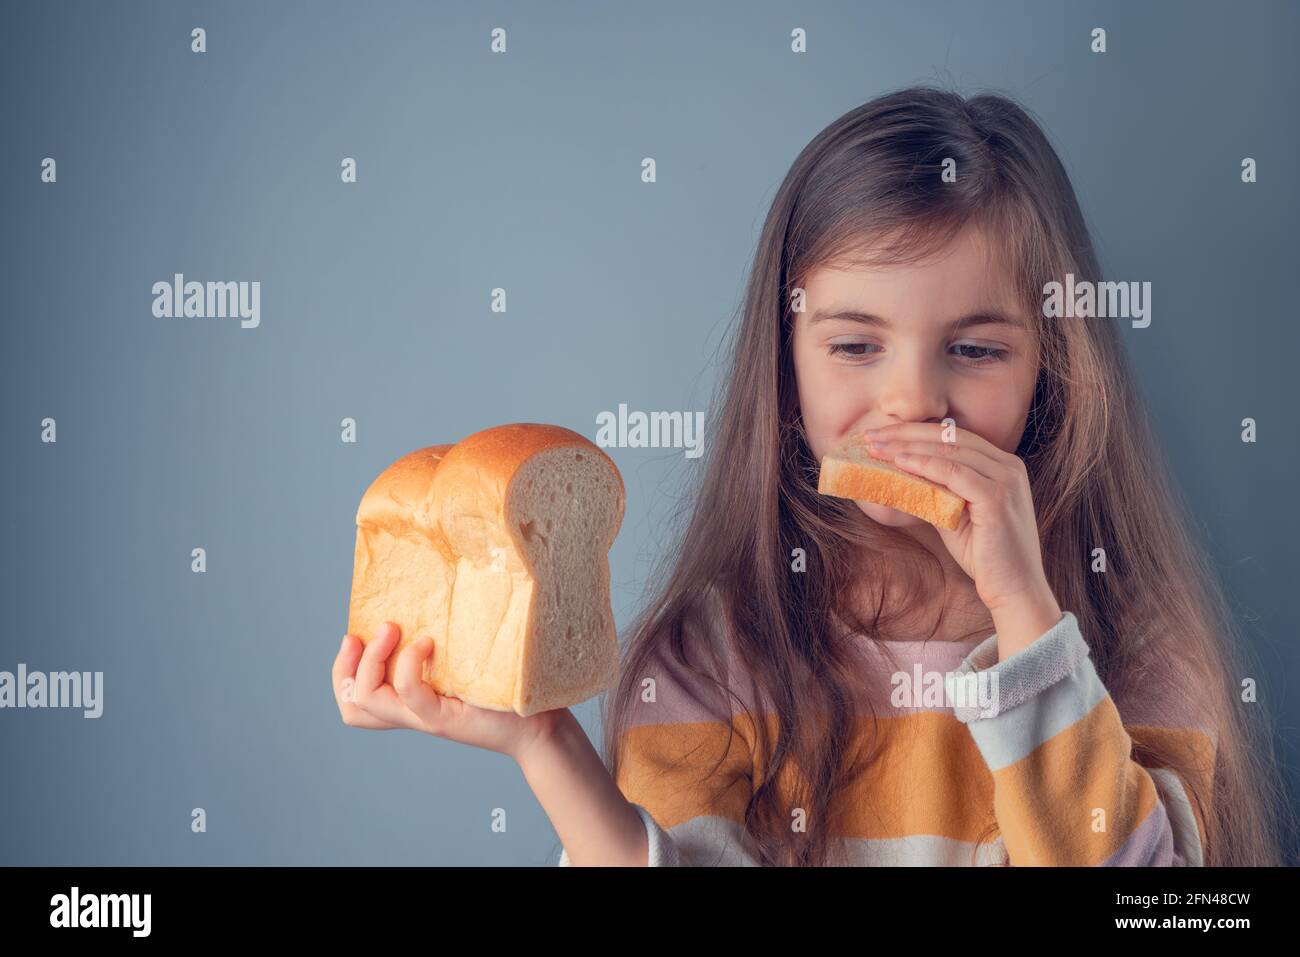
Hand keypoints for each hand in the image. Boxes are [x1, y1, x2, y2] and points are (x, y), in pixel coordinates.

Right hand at [331, 621, 561, 763]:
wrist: (539, 724)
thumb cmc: (507, 686)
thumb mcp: (466, 658)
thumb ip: (445, 642)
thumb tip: (432, 591)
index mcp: (410, 699)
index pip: (355, 698)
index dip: (342, 670)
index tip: (354, 636)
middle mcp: (410, 711)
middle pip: (352, 704)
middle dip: (345, 666)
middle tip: (363, 634)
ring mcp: (424, 716)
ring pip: (367, 699)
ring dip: (372, 658)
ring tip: (393, 629)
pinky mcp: (443, 718)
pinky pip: (408, 692)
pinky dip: (409, 662)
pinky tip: (429, 642)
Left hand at [863, 421, 1051, 612]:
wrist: (1013, 590)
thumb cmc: (983, 555)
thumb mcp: (954, 514)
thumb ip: (936, 490)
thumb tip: (896, 474)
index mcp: (1002, 466)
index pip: (954, 436)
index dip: (916, 431)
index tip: (881, 433)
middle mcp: (1009, 467)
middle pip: (950, 437)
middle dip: (906, 433)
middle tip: (870, 435)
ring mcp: (1006, 481)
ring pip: (950, 452)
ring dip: (908, 447)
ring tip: (876, 448)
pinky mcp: (998, 499)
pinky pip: (955, 474)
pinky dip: (925, 466)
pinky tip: (900, 463)